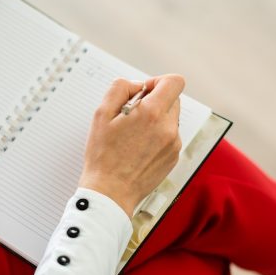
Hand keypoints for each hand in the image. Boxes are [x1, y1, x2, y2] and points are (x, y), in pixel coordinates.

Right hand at [79, 74, 183, 217]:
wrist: (110, 193)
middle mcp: (168, 128)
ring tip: (133, 135)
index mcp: (152, 114)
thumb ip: (119, 89)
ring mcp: (173, 145)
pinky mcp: (173, 158)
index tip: (144, 91)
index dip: (158, 81)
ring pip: (171, 119)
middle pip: (173, 99)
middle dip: (154, 101)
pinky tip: (138, 148)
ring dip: (156, 119)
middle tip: (132, 115)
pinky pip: (170, 136)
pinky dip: (157, 136)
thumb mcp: (101, 115)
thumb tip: (136, 85)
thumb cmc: (103, 157)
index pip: (174, 82)